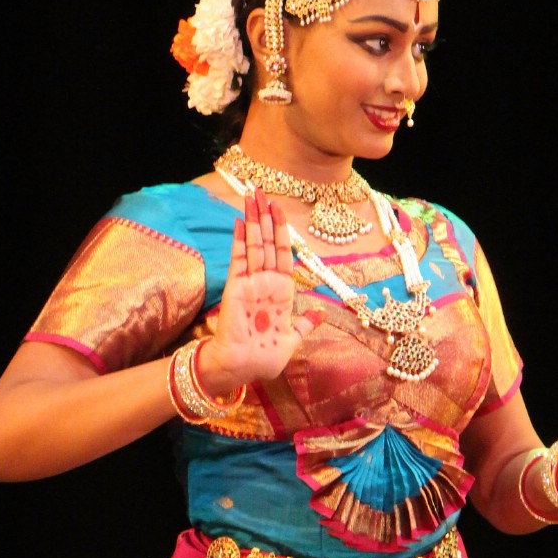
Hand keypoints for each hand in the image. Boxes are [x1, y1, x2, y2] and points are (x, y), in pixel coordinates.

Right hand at [201, 194, 319, 391]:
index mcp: (281, 292)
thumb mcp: (293, 339)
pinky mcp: (236, 287)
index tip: (279, 209)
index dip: (282, 231)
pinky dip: (240, 240)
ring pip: (254, 245)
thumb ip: (305, 324)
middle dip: (265, 216)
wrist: (244, 367)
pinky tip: (241, 220)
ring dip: (253, 220)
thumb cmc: (266, 358)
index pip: (283, 254)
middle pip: (267, 243)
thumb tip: (321, 313)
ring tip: (251, 195)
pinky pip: (239, 259)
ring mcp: (250, 283)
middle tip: (261, 190)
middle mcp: (266, 283)